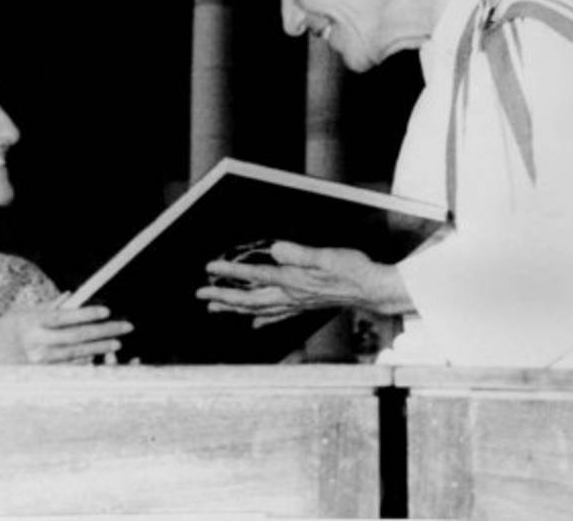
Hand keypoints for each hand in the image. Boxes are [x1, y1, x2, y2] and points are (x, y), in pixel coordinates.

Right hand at [0, 294, 133, 363]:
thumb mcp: (17, 315)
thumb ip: (46, 307)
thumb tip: (71, 296)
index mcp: (30, 322)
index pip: (64, 317)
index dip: (87, 314)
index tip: (107, 311)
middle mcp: (35, 342)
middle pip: (76, 336)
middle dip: (104, 331)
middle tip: (126, 327)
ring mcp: (37, 362)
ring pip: (76, 355)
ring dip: (99, 349)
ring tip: (117, 345)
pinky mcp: (38, 376)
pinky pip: (67, 369)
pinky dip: (84, 363)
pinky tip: (98, 359)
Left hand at [195, 240, 413, 327]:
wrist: (372, 290)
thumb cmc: (352, 269)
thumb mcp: (326, 256)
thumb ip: (300, 254)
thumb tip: (276, 249)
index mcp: (293, 281)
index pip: (254, 276)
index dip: (230, 272)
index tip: (209, 268)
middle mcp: (291, 295)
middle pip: (248, 299)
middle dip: (222, 297)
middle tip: (200, 295)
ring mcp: (296, 303)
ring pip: (257, 309)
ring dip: (233, 309)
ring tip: (213, 308)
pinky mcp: (304, 305)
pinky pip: (275, 315)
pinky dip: (259, 319)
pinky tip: (252, 323)